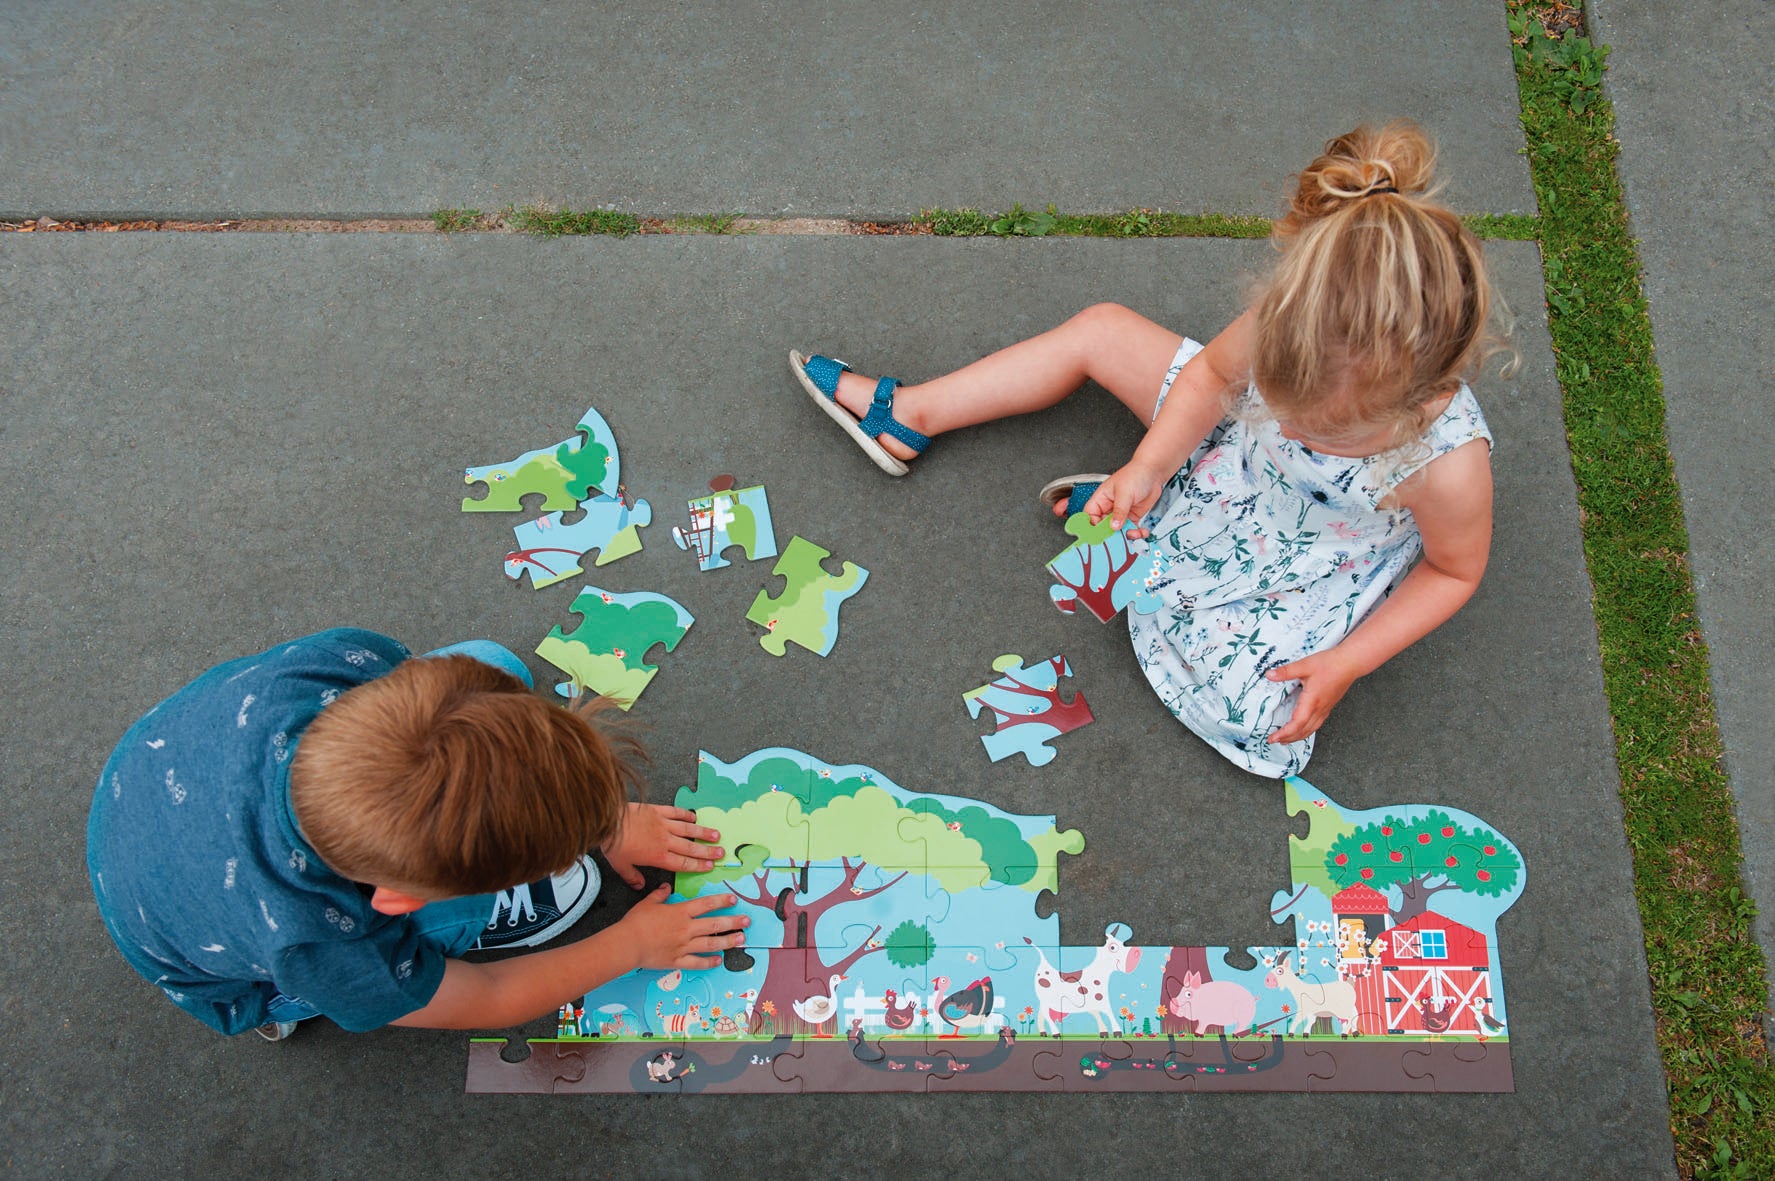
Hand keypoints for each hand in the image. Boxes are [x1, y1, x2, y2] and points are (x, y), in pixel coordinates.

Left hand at [602, 803, 723, 889]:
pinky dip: (686, 815)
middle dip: (707, 851)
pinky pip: (676, 813)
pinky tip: (694, 817)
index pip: (683, 863)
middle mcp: (664, 841)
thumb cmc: (613, 844)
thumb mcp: (621, 866)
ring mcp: (662, 824)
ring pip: (687, 830)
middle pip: (690, 848)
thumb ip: (632, 877)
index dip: (698, 865)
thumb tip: (640, 886)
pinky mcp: (657, 810)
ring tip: (716, 835)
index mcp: (657, 856)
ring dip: (702, 833)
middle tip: (721, 852)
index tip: (710, 866)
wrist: (607, 820)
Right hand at [617, 886, 747, 970]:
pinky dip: (708, 962)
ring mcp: (683, 946)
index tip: (733, 899)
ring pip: (711, 943)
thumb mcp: (648, 903)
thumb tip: (665, 887)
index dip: (721, 901)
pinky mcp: (677, 960)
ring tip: (740, 939)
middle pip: (714, 924)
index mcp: (680, 912)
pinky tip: (718, 960)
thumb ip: (659, 894)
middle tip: (747, 921)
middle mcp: (686, 929)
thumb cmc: (636, 922)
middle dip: (733, 922)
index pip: (705, 904)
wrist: (627, 944)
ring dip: (727, 941)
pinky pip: (697, 962)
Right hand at [1079, 462, 1167, 534]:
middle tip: (1118, 539)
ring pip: (1117, 530)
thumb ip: (1119, 511)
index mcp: (1101, 499)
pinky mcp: (1131, 517)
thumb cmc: (1136, 474)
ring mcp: (1120, 513)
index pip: (1090, 516)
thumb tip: (1114, 526)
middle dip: (1111, 534)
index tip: (1099, 534)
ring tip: (1134, 534)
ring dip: (1125, 535)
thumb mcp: (1125, 493)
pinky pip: (1130, 529)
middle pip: (1103, 526)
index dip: (1092, 526)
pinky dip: (1136, 533)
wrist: (1153, 473)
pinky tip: (1141, 532)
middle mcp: (1108, 507)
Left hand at [1265, 648, 1361, 745]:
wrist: (1350, 663)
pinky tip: (1303, 728)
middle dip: (1288, 738)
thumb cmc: (1330, 664)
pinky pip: (1316, 724)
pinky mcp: (1328, 706)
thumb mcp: (1304, 665)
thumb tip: (1270, 675)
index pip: (1296, 724)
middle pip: (1303, 731)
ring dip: (1297, 737)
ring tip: (1286, 740)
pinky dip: (1306, 730)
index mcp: (1312, 701)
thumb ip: (1286, 671)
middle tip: (1274, 741)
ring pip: (1311, 729)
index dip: (1284, 733)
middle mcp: (1319, 709)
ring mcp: (1325, 709)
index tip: (1273, 738)